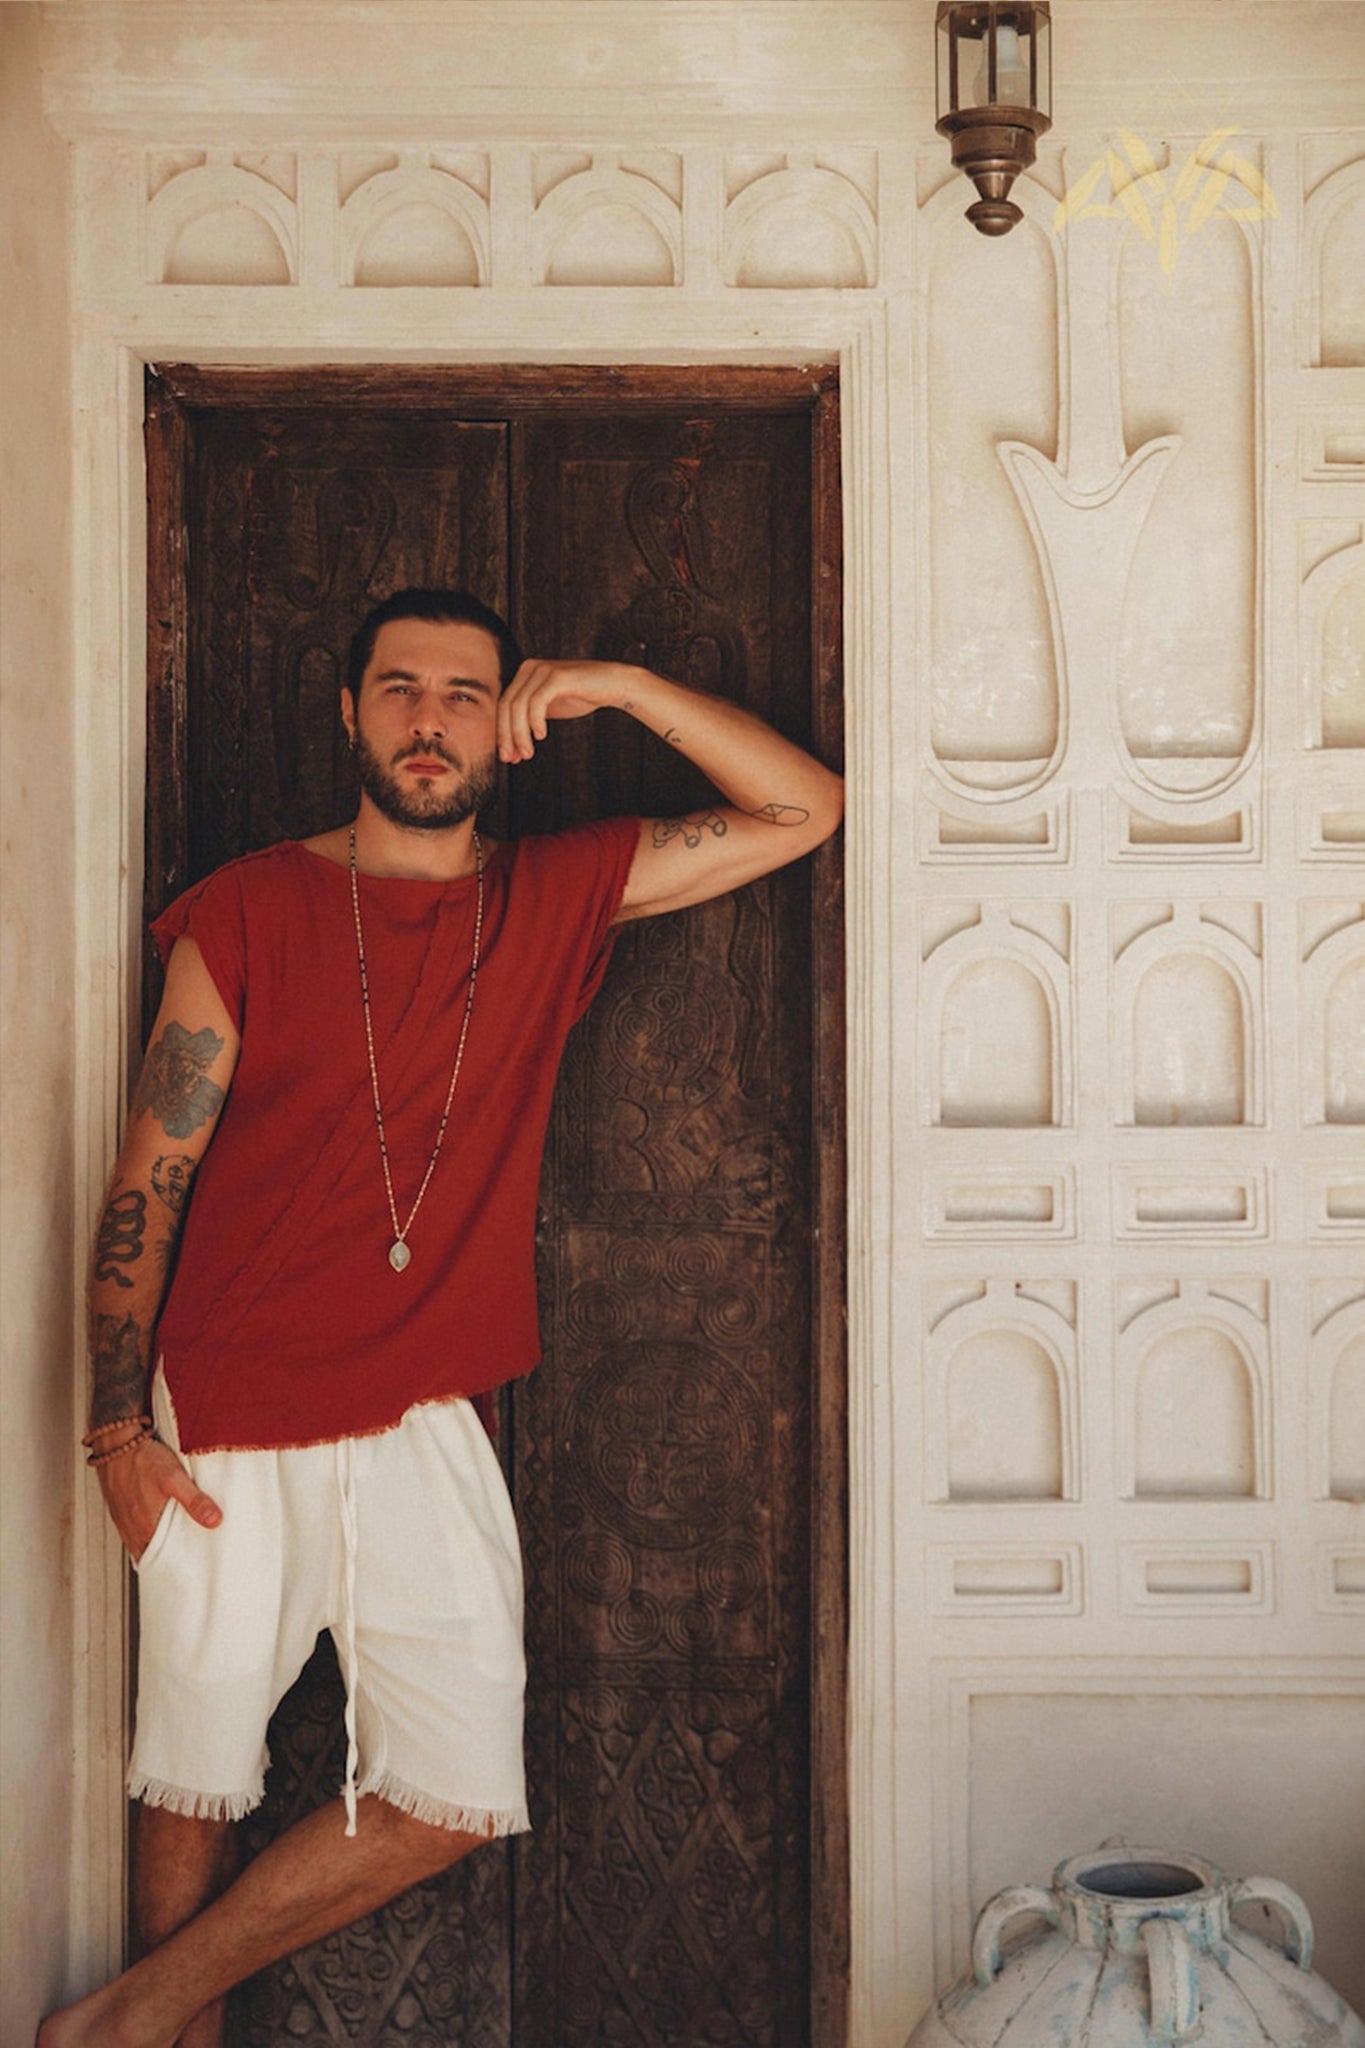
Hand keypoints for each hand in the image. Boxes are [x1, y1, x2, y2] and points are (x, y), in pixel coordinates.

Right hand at [98, 1436, 221, 1560]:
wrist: (116, 1442)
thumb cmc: (142, 1459)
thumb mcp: (174, 1477)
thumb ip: (194, 1501)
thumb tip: (214, 1521)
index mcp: (145, 1528)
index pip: (163, 1560)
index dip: (177, 1566)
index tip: (193, 1568)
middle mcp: (132, 1529)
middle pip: (153, 1553)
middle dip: (170, 1559)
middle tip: (190, 1559)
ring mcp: (124, 1520)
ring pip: (143, 1543)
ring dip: (158, 1546)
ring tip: (177, 1546)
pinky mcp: (121, 1509)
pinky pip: (134, 1531)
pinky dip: (147, 1534)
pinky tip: (157, 1526)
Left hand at [497, 659, 645, 763]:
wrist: (613, 684)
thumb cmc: (582, 696)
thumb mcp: (550, 709)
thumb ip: (529, 723)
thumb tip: (513, 750)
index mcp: (524, 674)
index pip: (504, 705)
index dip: (503, 733)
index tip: (508, 757)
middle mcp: (530, 668)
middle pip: (507, 705)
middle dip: (507, 735)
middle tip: (512, 759)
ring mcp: (543, 670)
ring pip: (519, 705)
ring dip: (520, 733)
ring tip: (528, 753)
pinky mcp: (557, 676)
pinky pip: (537, 701)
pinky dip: (535, 721)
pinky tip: (541, 736)